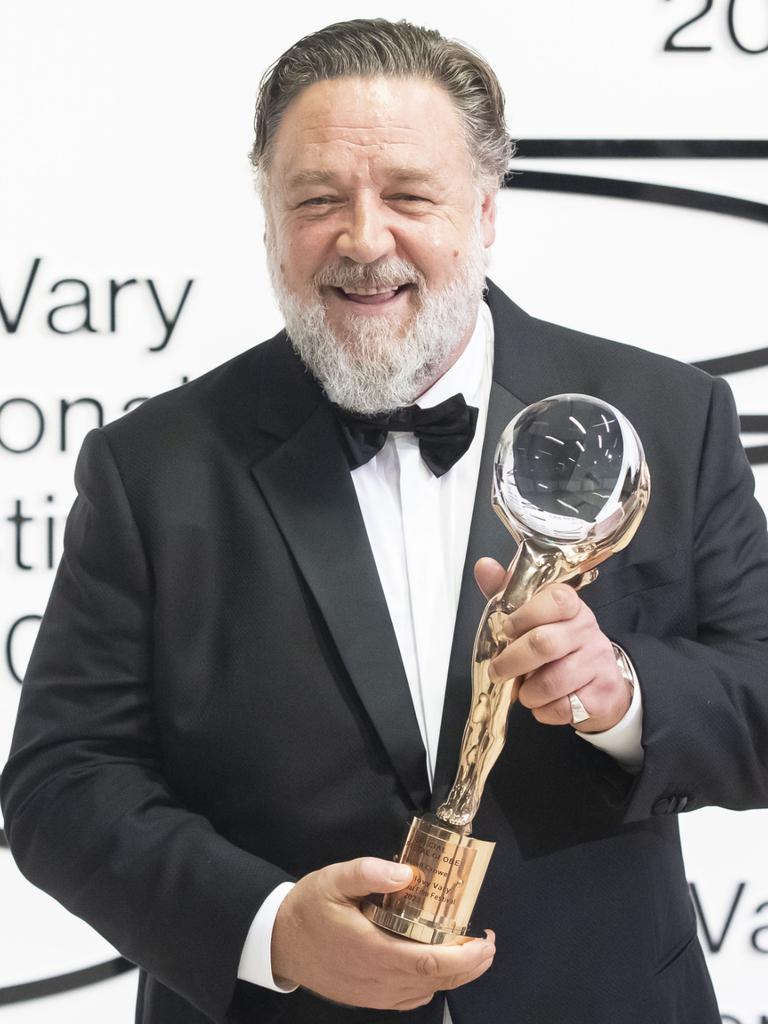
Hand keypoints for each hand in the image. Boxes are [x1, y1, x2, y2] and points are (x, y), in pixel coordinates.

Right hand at [271, 856, 495, 1010]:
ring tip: (470, 953)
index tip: (484, 942)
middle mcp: (377, 979)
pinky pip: (407, 999)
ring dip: (453, 976)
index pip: (430, 963)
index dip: (464, 957)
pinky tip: (435, 970)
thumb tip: (407, 873)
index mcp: (373, 950)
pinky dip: (429, 986)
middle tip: (488, 945)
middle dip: (469, 966)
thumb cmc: (307, 907)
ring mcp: (372, 993)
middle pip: (435, 982)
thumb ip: (370, 872)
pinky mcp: (366, 997)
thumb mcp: (334, 879)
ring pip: (423, 992)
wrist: (277, 940)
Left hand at [475, 558, 630, 733]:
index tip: (506, 629)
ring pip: (552, 682)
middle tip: (497, 671)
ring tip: (523, 690)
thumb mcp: (535, 616)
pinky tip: (544, 703)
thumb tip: (484, 566)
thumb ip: (508, 593)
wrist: (602, 682)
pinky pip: (563, 707)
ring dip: (527, 692)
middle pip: (544, 644)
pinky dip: (543, 711)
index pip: (555, 599)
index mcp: (571, 606)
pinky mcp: (602, 695)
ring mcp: (598, 663)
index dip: (523, 616)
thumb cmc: (560, 646)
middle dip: (511, 661)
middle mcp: (588, 630)